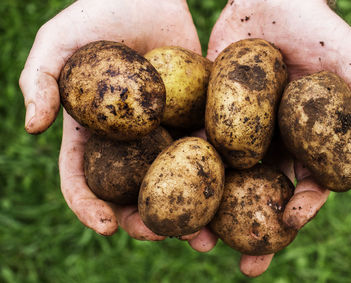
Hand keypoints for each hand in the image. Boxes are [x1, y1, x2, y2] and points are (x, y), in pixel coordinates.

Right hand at [20, 0, 201, 238]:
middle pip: (132, 192)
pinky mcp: (196, 117)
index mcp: (94, 134)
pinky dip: (216, 175)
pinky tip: (230, 192)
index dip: (88, 206)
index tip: (104, 226)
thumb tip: (33, 126)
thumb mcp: (58, 41)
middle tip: (157, 234)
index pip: (83, 178)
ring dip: (185, 213)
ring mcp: (165, 132)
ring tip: (200, 235)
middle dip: (142, 220)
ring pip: (173, 182)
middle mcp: (129, 141)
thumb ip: (39, 79)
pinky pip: (207, 150)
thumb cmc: (99, 13)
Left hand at [192, 0, 350, 276]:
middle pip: (263, 196)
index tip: (290, 224)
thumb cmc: (312, 24)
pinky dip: (185, 172)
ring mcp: (238, 134)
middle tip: (246, 266)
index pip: (309, 183)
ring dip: (213, 215)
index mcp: (305, 140)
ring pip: (225, 182)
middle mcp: (271, 144)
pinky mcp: (209, 116)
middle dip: (255, 232)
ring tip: (198, 243)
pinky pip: (196, 147)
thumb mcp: (344, 55)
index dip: (303, 206)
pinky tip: (170, 196)